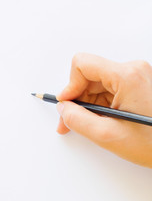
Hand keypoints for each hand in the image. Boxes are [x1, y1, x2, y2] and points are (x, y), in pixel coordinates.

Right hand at [56, 53, 151, 167]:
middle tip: (69, 120)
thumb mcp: (108, 135)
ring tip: (86, 125)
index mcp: (127, 76)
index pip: (82, 64)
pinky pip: (107, 90)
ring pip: (96, 84)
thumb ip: (77, 120)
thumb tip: (63, 109)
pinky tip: (99, 121)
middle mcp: (132, 71)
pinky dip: (98, 105)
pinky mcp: (137, 85)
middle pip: (88, 76)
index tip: (66, 103)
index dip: (69, 85)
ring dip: (86, 104)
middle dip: (76, 98)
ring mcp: (136, 77)